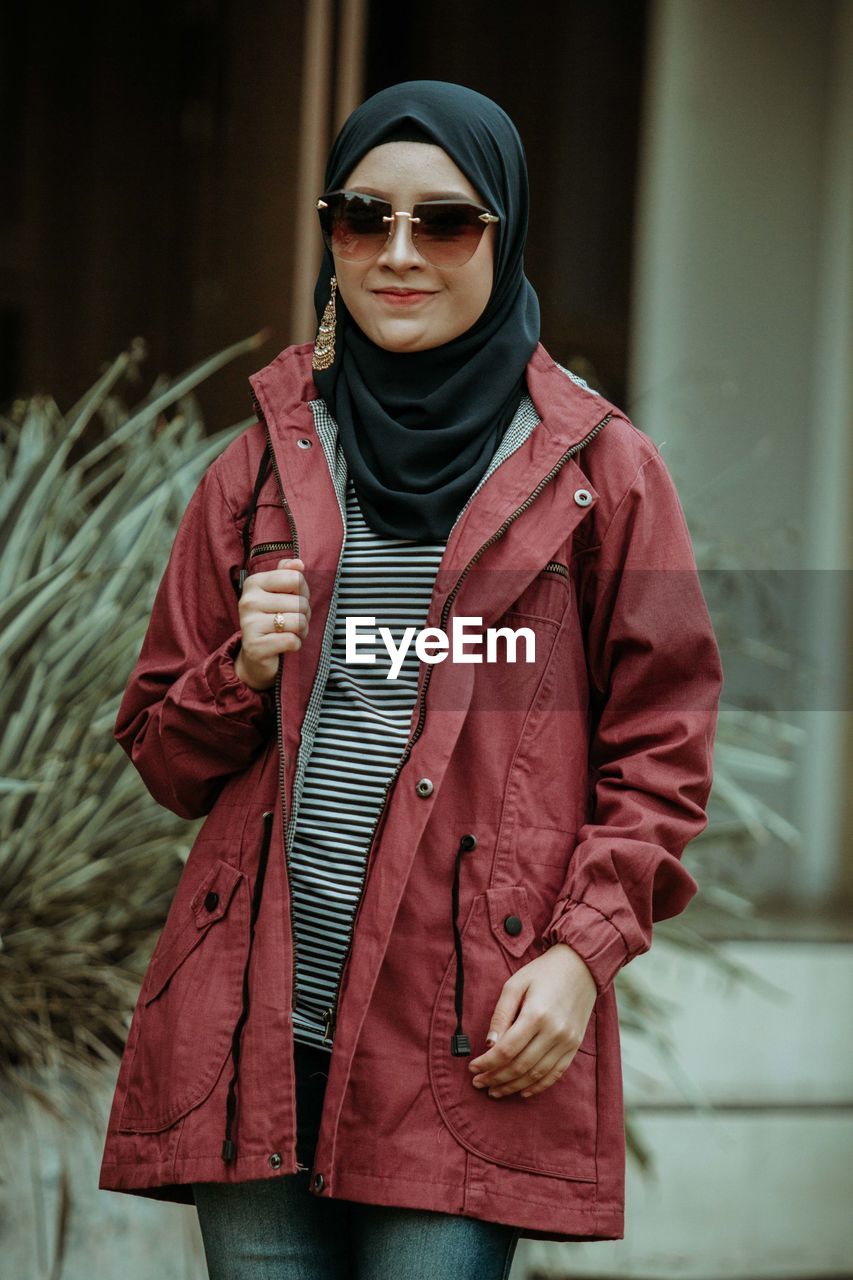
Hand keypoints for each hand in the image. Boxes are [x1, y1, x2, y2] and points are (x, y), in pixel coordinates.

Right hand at [235, 558, 311, 690]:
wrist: (256, 654)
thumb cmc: (272, 618)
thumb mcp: (279, 593)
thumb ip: (287, 574)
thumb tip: (298, 563)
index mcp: (253, 582)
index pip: (295, 578)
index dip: (303, 592)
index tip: (294, 600)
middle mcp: (248, 601)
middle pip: (300, 602)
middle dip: (304, 615)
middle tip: (293, 621)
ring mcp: (249, 624)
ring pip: (298, 622)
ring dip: (302, 631)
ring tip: (291, 632)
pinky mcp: (255, 647)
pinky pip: (292, 641)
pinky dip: (295, 645)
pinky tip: (285, 645)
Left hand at [467, 943, 596, 1099]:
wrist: (581, 966)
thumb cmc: (543, 972)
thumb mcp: (515, 984)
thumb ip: (501, 1015)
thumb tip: (489, 1045)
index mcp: (536, 1014)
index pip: (506, 1050)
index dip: (487, 1063)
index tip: (472, 1068)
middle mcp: (554, 1032)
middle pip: (520, 1066)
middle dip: (495, 1078)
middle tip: (479, 1083)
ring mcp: (567, 1041)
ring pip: (536, 1075)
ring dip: (513, 1087)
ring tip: (495, 1090)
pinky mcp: (575, 1046)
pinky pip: (555, 1074)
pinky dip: (538, 1086)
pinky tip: (522, 1091)